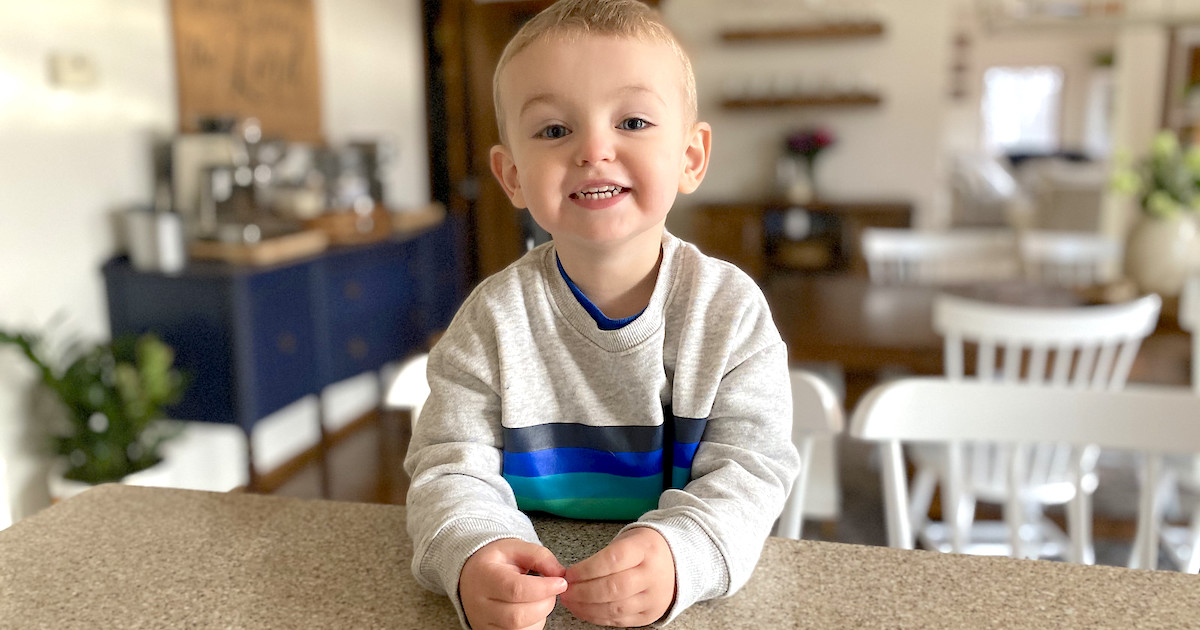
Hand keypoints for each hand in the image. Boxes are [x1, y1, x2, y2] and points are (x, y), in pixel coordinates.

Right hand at [459, 538, 567, 629]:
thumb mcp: (515, 548)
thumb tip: (559, 573)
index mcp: (484, 577)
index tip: (561, 582)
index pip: (515, 589)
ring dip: (540, 616)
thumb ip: (539, 556)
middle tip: (552, 590)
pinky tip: (531, 611)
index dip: (543, 588)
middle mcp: (480, 605)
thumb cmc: (495, 563)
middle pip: (517, 616)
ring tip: (539, 599)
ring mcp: (484, 623)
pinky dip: (532, 626)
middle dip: (545, 604)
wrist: (472, 576)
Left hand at [561, 527, 675, 626]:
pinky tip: (584, 610)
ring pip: (615, 608)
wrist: (677, 562)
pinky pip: (620, 621)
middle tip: (564, 591)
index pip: (612, 560)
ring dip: (586, 608)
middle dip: (582, 592)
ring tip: (570, 601)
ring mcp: (653, 597)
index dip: (586, 569)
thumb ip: (602, 557)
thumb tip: (570, 576)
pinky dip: (597, 617)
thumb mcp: (628, 540)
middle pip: (613, 588)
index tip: (569, 574)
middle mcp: (652, 575)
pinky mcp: (650, 614)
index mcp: (645, 549)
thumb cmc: (643, 550)